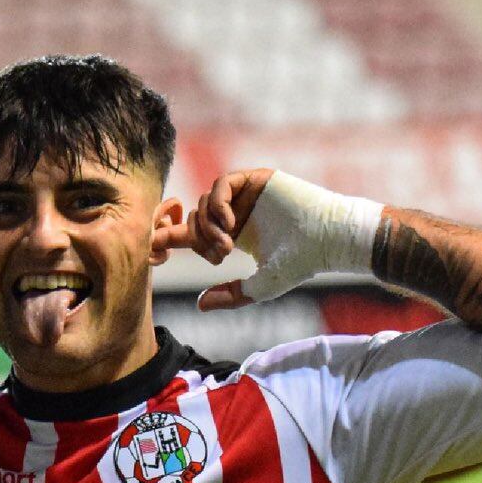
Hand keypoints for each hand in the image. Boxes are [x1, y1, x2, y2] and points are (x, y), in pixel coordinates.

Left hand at [160, 169, 383, 311]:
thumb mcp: (260, 288)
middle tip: (218, 257)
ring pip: (204, 201)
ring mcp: (245, 194)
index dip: (172, 238)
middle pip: (195, 218)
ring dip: (209, 225)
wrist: (328, 240)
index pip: (194, 233)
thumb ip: (231, 296)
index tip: (153, 248)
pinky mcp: (255, 179)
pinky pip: (221, 183)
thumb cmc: (300, 264)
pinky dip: (218, 203)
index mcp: (235, 234)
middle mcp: (237, 212)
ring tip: (227, 244)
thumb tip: (199, 304)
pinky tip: (230, 223)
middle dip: (198, 239)